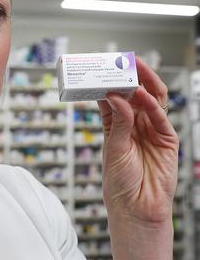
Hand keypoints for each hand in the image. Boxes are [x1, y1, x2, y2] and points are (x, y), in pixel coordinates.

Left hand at [97, 57, 177, 225]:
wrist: (136, 207)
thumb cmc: (119, 182)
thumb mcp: (113, 148)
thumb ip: (117, 122)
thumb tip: (114, 96)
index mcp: (115, 125)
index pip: (113, 98)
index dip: (108, 82)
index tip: (100, 67)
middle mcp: (134, 125)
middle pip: (135, 95)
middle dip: (130, 77)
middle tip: (123, 61)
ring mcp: (151, 131)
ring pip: (151, 101)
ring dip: (144, 84)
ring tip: (136, 70)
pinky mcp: (167, 140)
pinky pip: (160, 118)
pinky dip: (152, 105)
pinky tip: (142, 96)